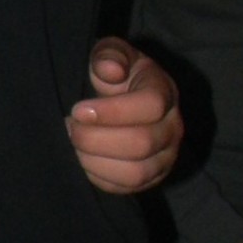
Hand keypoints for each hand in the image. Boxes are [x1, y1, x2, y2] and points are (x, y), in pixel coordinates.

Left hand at [66, 37, 182, 193]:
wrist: (126, 100)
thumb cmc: (116, 75)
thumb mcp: (111, 54)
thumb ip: (108, 55)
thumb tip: (111, 70)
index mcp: (164, 91)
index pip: (150, 106)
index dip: (111, 111)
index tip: (77, 109)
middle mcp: (173, 127)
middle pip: (141, 143)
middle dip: (95, 138)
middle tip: (70, 127)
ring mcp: (166, 156)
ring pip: (135, 172)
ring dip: (95, 160)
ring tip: (74, 143)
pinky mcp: (152, 178)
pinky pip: (126, 188)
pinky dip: (98, 176)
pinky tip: (84, 157)